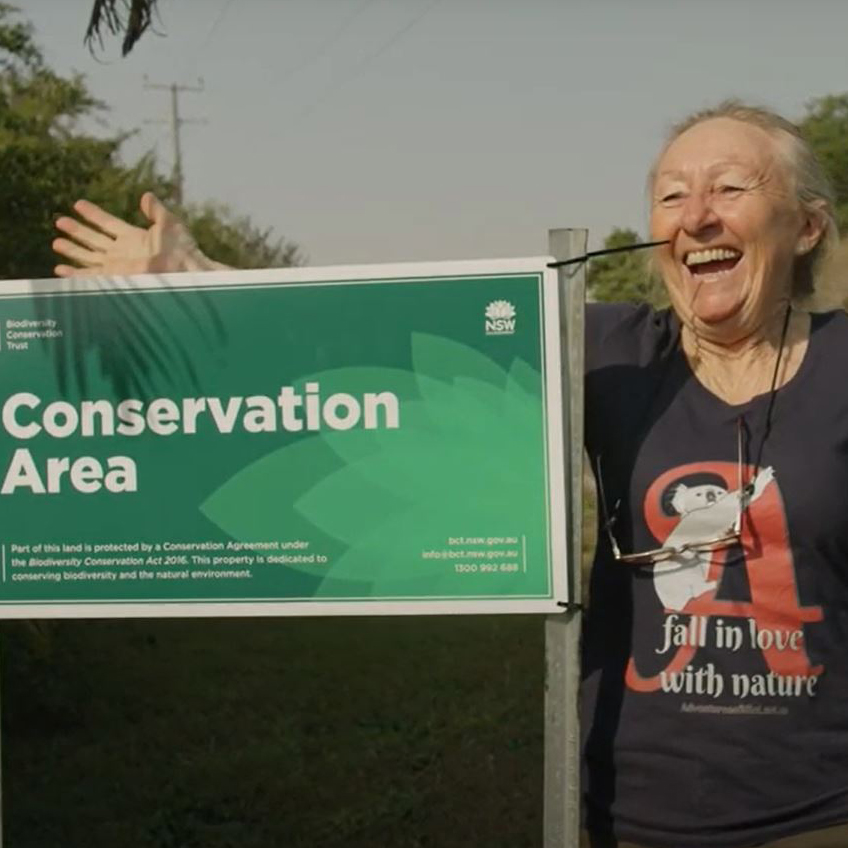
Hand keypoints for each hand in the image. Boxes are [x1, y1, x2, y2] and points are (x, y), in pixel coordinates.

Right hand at [53, 192, 227, 276]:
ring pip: (89, 256)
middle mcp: (123, 252)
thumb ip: (155, 210)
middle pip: (94, 239)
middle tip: (59, 222)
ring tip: (56, 243)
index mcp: (134, 237)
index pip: (107, 223)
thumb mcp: (169, 223)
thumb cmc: (182, 248)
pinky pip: (90, 276)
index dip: (93, 214)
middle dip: (76, 231)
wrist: (186, 269)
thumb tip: (146, 196)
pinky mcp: (116, 279)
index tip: (78, 204)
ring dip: (72, 250)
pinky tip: (60, 269)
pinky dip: (75, 273)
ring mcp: (118, 266)